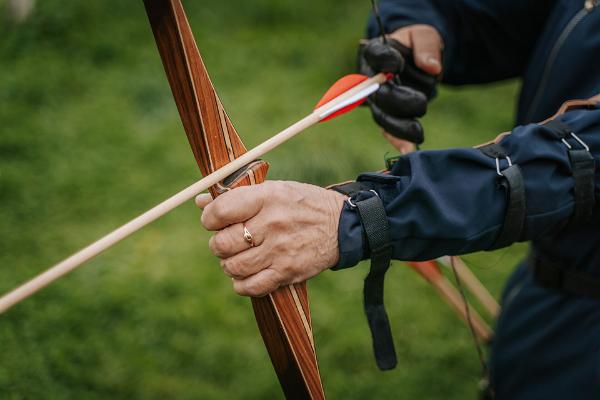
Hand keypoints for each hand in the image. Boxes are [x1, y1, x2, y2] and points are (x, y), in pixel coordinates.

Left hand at [196, 181, 346, 296]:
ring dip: (229, 264)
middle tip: (228, 241)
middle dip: (218, 244)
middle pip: (222, 243)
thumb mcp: (274, 190)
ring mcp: (280, 250)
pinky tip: (247, 274)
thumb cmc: (301, 204)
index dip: (209, 218)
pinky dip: (241, 283)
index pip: (220, 211)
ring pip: (232, 266)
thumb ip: (237, 196)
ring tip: (240, 257)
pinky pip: (249, 287)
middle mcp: (272, 223)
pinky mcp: (287, 272)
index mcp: (267, 197)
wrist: (342, 225)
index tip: (213, 220)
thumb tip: (200, 201)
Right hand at [359, 24, 442, 147]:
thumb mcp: (425, 36)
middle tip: (421, 104)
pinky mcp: (386, 115)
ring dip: (399, 126)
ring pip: (382, 116)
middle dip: (397, 101)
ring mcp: (376, 100)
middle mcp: (370, 79)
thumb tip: (431, 67)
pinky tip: (408, 150)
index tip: (398, 65)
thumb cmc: (417, 46)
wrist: (417, 62)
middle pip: (377, 93)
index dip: (383, 62)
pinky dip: (397, 141)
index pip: (374, 55)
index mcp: (376, 53)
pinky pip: (388, 130)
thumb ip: (427, 46)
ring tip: (419, 133)